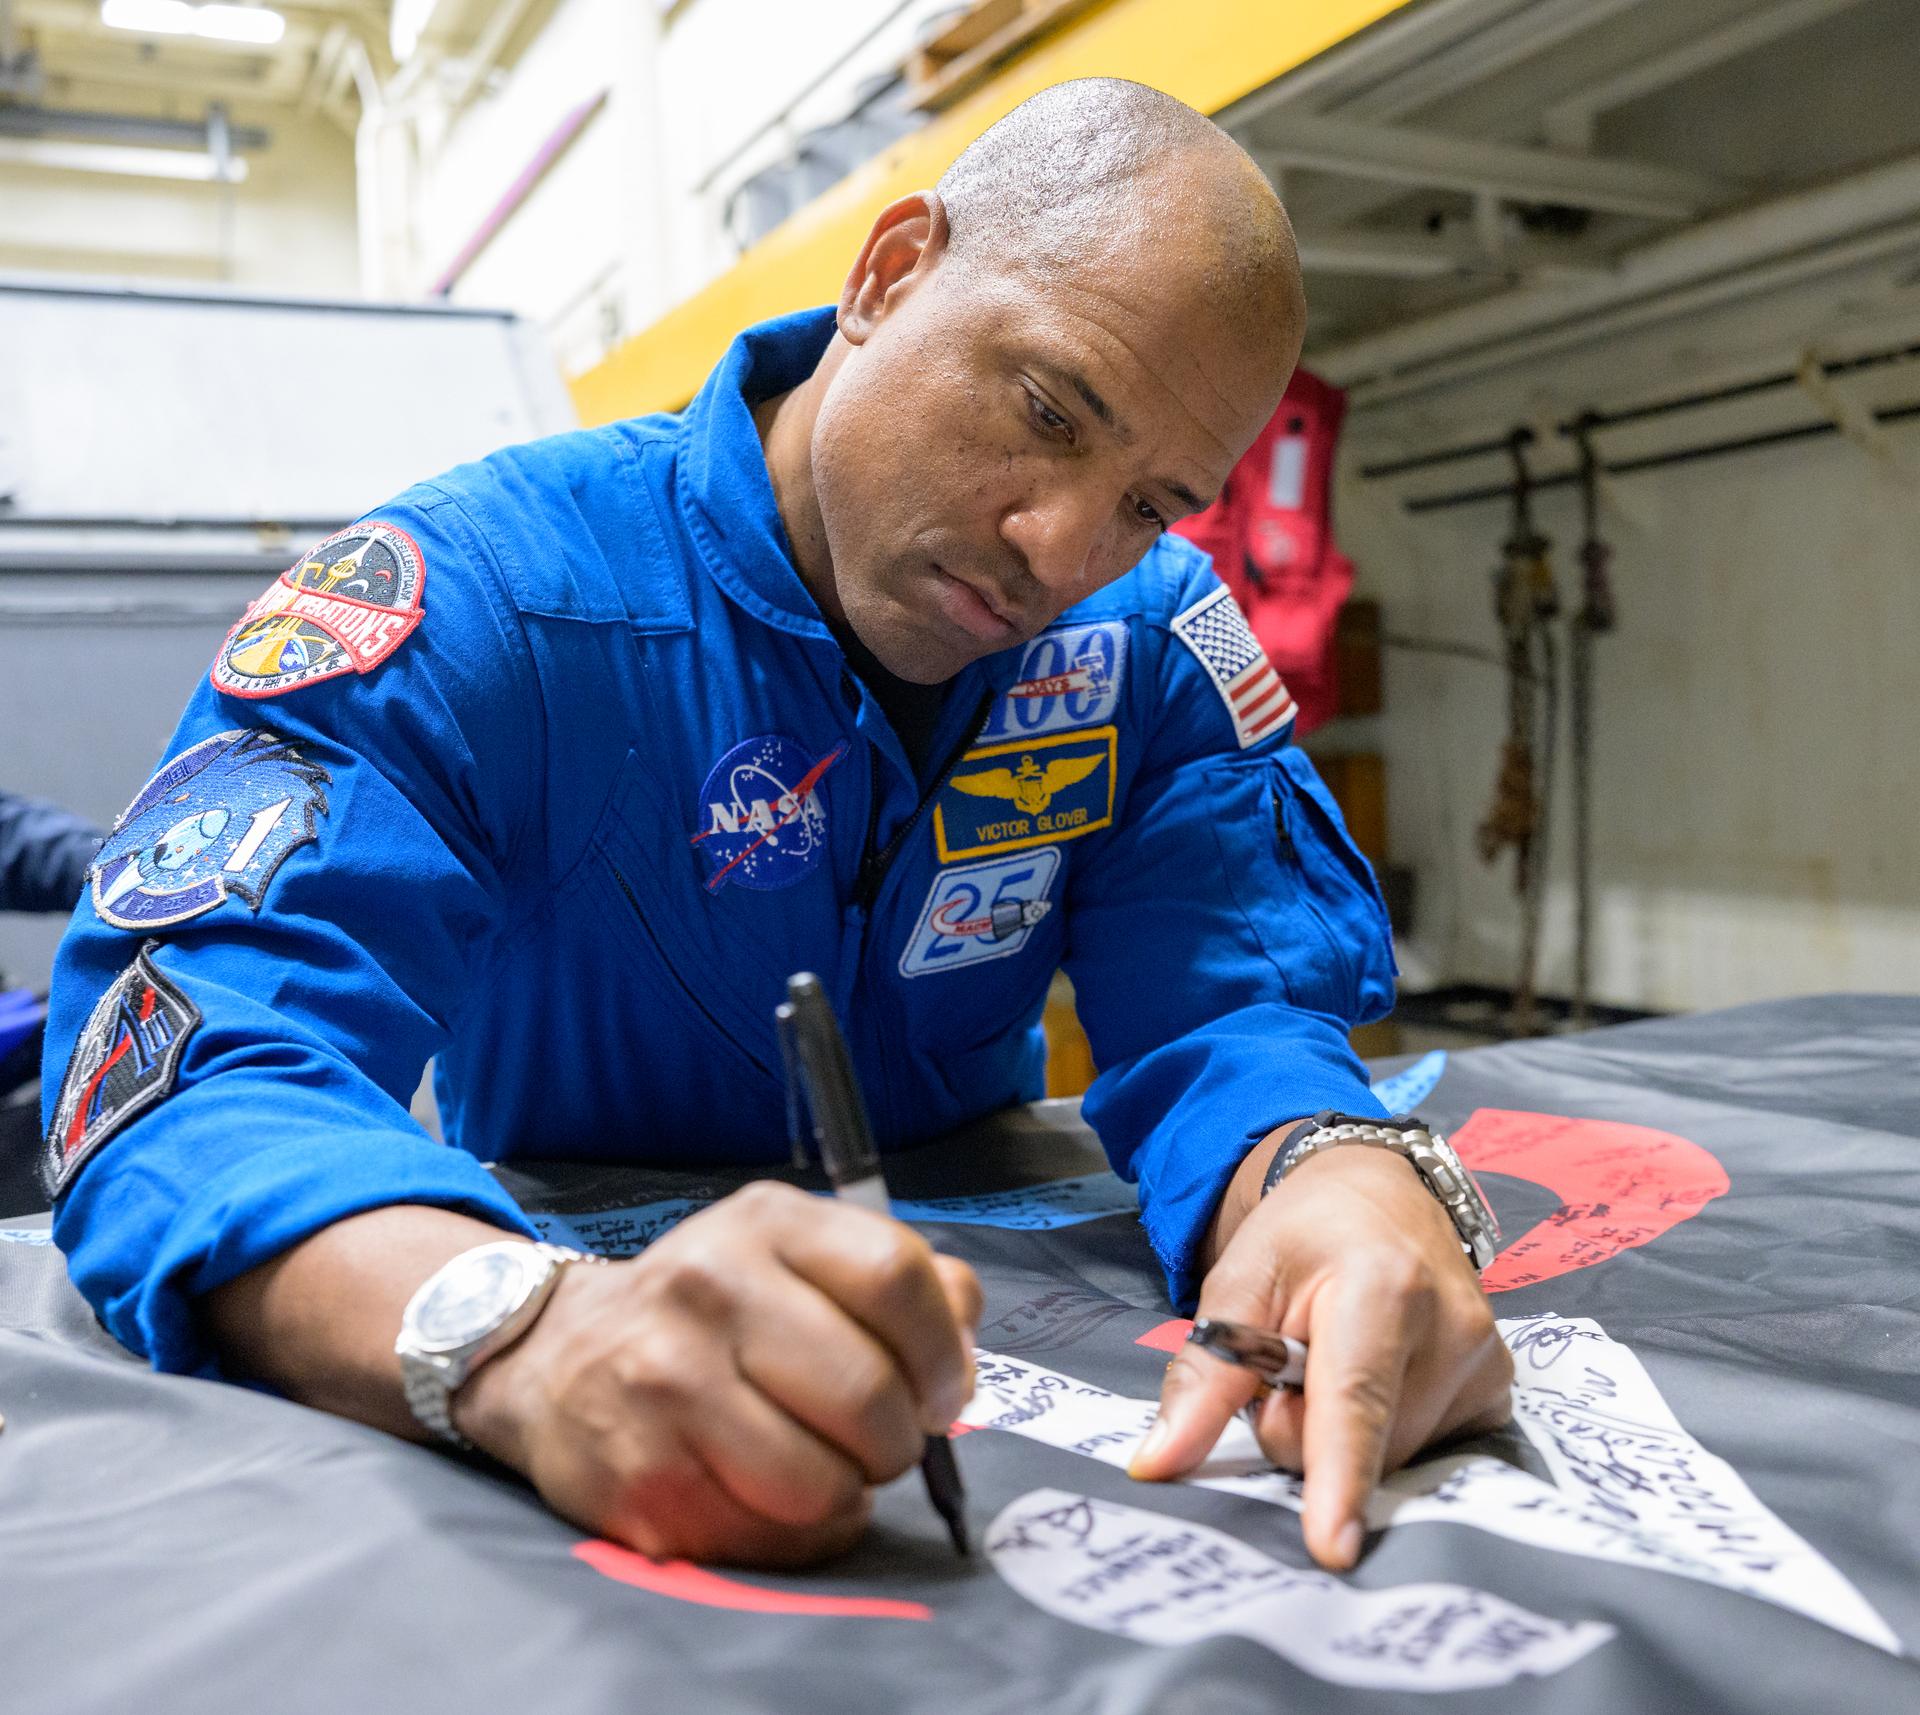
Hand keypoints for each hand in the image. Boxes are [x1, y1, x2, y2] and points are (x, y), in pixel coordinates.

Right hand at [454, 1181, 980, 1566]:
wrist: (557, 1355)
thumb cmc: (716, 1310)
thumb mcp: (801, 1255)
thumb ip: (904, 1281)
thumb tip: (966, 1336)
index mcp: (768, 1222)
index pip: (896, 1276)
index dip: (944, 1351)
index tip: (942, 1390)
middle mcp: (710, 1287)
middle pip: (870, 1394)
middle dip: (900, 1440)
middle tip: (882, 1442)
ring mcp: (666, 1382)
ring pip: (823, 1483)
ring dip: (847, 1494)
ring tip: (824, 1468)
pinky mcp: (640, 1477)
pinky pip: (767, 1538)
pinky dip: (795, 1535)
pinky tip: (770, 1496)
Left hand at [1127, 1142, 1510, 1569]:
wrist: (1379, 1193)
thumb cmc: (1302, 1235)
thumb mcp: (1237, 1282)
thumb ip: (1203, 1375)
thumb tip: (1157, 1465)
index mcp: (1384, 1287)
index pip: (1354, 1401)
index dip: (1336, 1477)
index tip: (1332, 1548)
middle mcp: (1453, 1328)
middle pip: (1357, 1446)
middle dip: (1303, 1428)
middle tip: (1293, 1363)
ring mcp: (1486, 1363)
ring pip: (1388, 1459)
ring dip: (1342, 1433)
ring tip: (1336, 1363)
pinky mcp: (1498, 1392)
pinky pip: (1425, 1454)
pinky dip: (1385, 1432)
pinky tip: (1382, 1380)